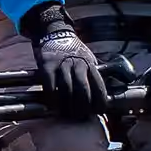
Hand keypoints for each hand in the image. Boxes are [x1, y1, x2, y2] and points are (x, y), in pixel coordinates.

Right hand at [25, 3, 107, 118]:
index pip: (99, 86)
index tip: (98, 112)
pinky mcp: (47, 65)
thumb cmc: (74, 52)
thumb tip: (102, 96)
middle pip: (83, 89)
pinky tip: (53, 105)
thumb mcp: (89, 59)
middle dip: (83, 106)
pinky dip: (52, 97)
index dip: (99, 101)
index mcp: (91, 64)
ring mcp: (62, 64)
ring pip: (67, 89)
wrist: (55, 33)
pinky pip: (50, 84)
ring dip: (67, 105)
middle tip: (80, 117)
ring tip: (67, 114)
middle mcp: (78, 64)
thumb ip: (94, 75)